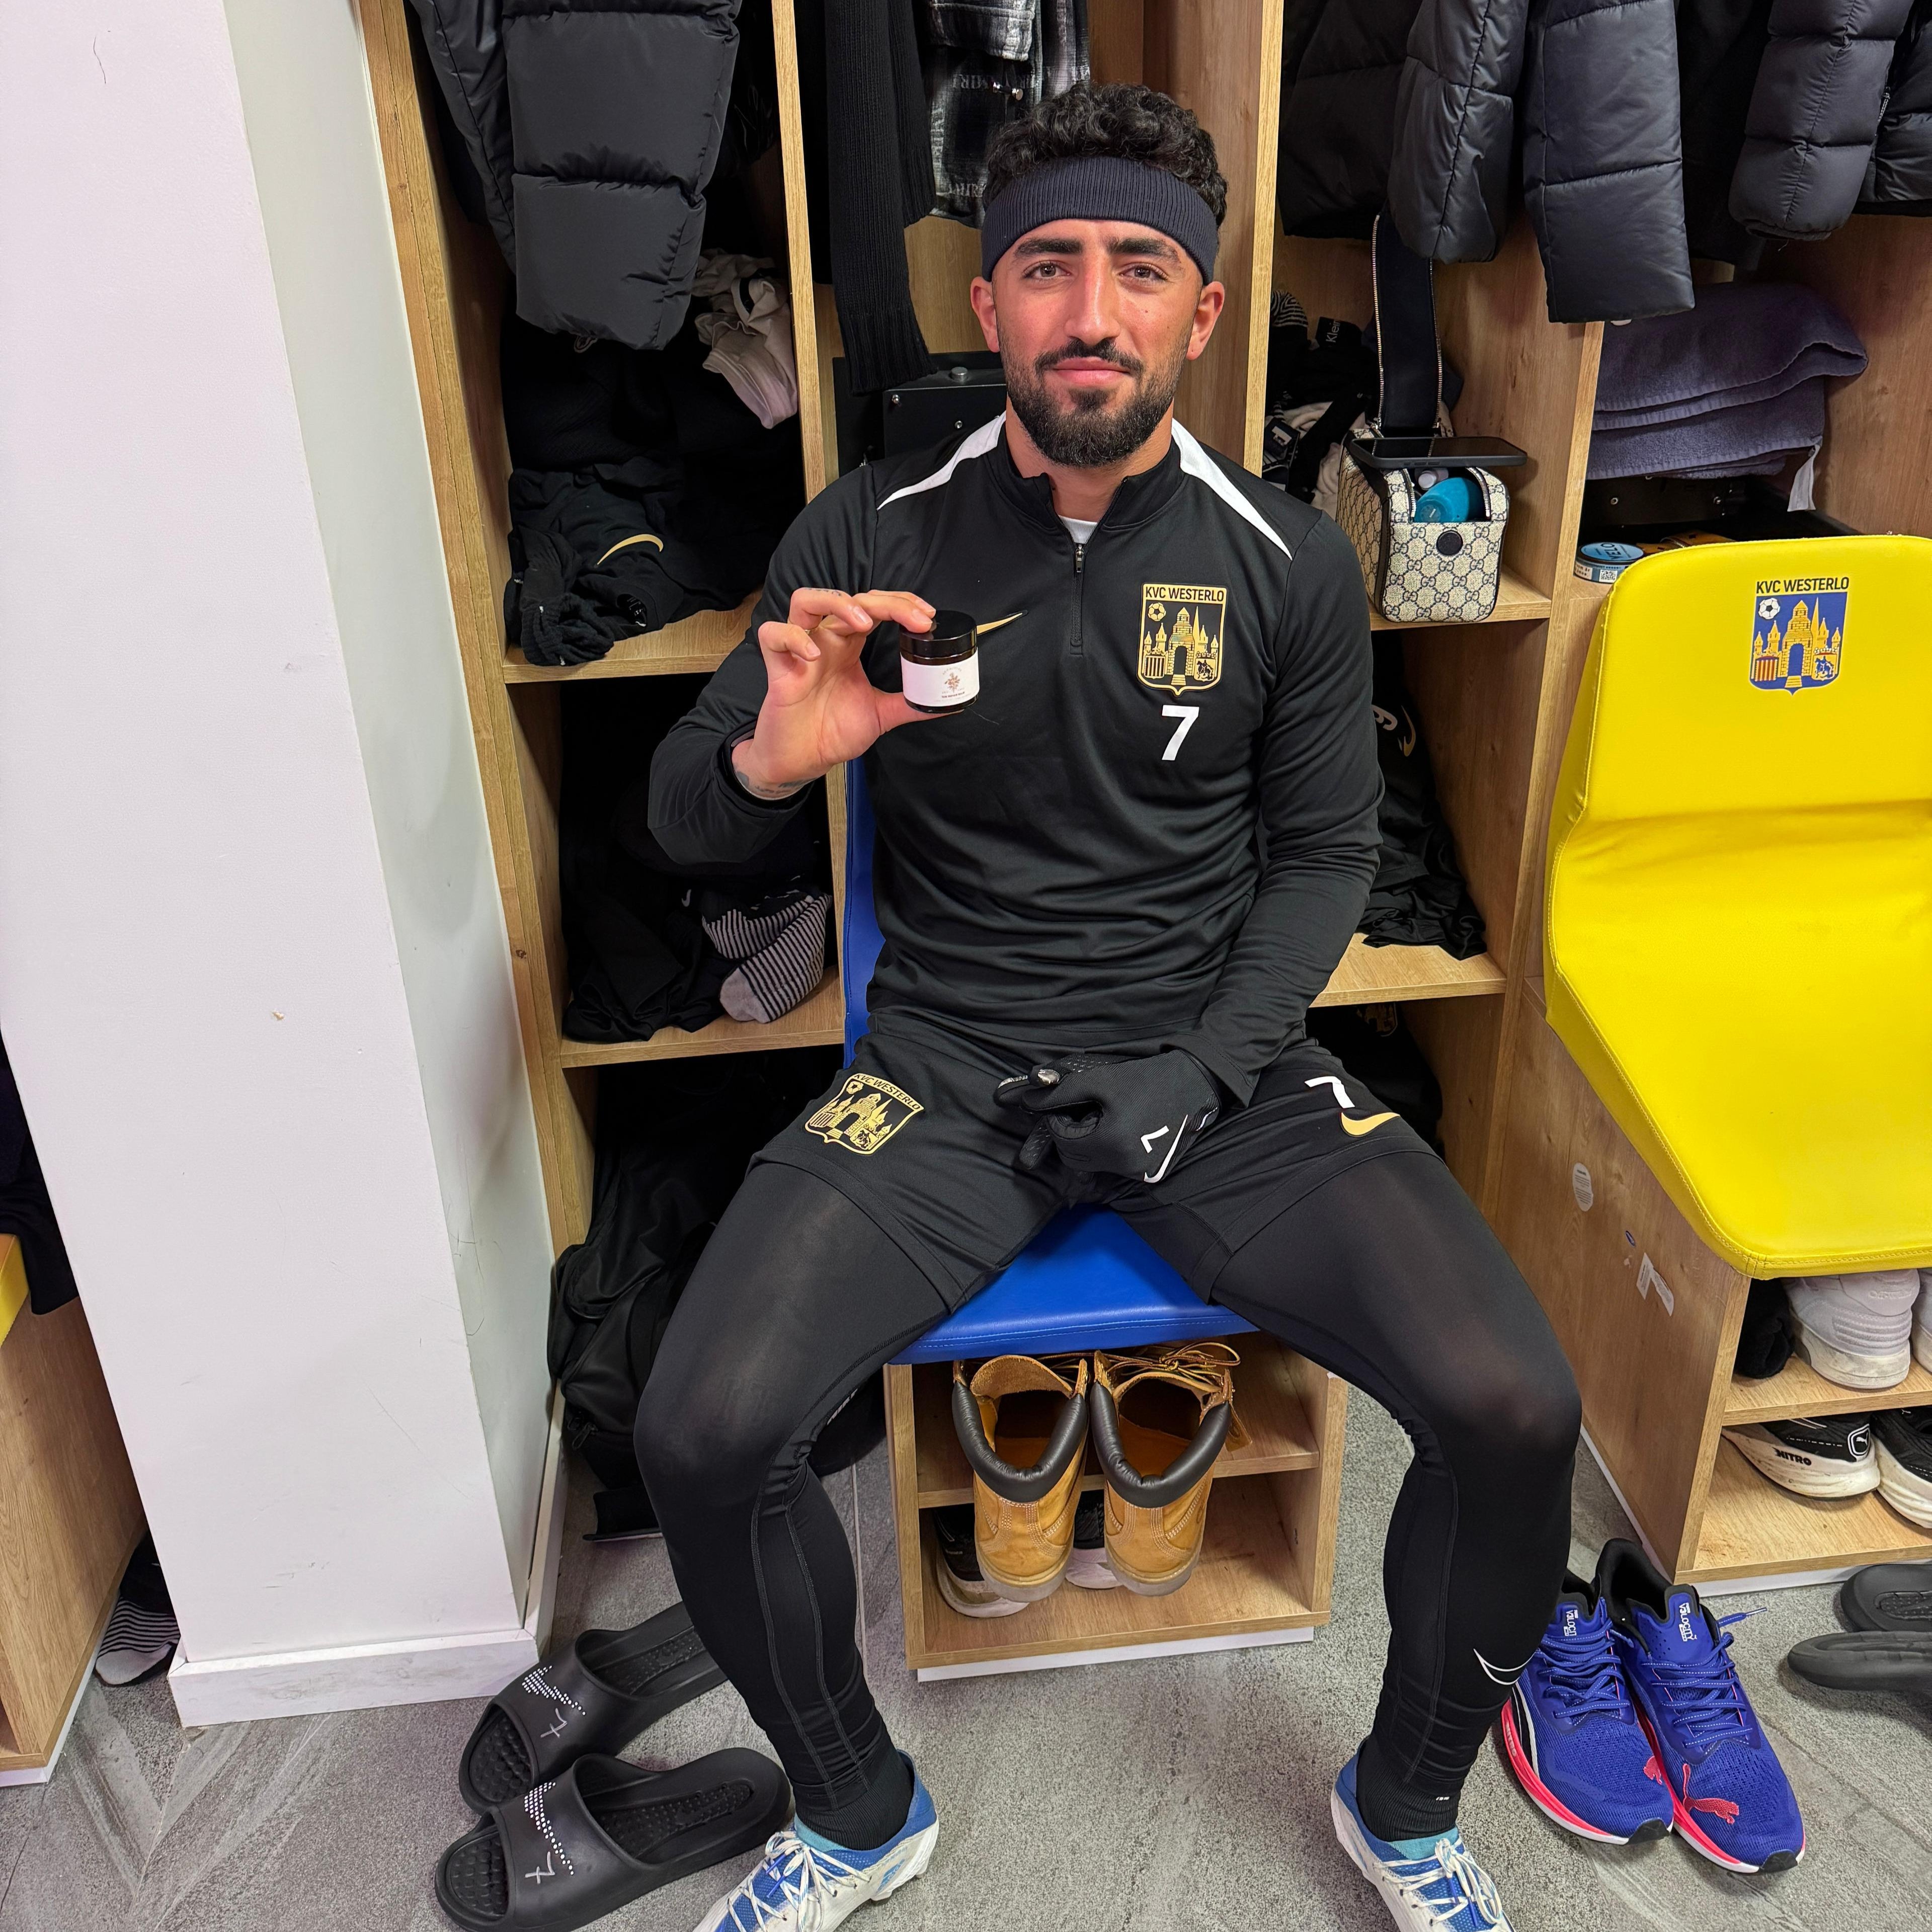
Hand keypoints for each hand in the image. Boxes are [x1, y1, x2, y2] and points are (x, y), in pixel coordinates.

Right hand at [732, 588, 938, 796]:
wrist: (803, 761)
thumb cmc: (832, 733)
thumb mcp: (881, 715)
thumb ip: (910, 704)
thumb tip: (950, 704)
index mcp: (849, 647)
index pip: (873, 607)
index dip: (900, 603)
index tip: (926, 617)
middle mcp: (826, 642)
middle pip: (850, 599)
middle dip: (885, 603)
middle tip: (914, 619)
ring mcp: (801, 652)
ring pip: (805, 600)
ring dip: (836, 603)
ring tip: (863, 623)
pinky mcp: (778, 669)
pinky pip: (773, 635)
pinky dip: (792, 638)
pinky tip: (814, 655)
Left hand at [994, 1051, 1222, 1182]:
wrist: (1194, 1084)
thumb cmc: (1145, 1078)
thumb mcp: (1099, 1080)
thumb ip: (1060, 1093)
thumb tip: (1027, 1102)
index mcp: (1110, 1143)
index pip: (1064, 1143)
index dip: (1060, 1122)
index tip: (1071, 1104)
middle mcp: (1126, 1166)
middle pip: (1077, 1159)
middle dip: (1074, 1135)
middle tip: (1089, 1110)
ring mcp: (1141, 1173)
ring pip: (1096, 1164)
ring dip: (1092, 1143)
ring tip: (1109, 1116)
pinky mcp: (1153, 1173)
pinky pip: (1117, 1166)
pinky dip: (1112, 1150)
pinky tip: (1126, 1127)